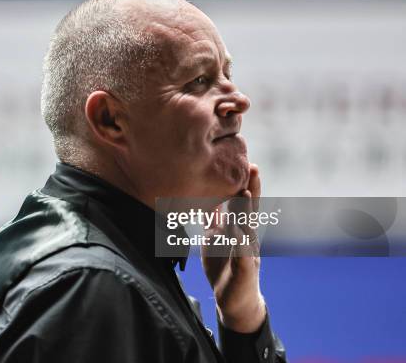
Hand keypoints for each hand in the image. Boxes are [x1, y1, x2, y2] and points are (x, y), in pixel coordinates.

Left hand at [201, 163, 265, 332]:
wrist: (233, 299)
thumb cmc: (224, 265)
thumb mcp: (216, 237)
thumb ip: (214, 218)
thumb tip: (206, 197)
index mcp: (239, 228)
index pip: (242, 202)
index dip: (245, 183)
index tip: (246, 161)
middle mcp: (247, 237)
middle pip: (250, 210)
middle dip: (252, 189)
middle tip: (253, 168)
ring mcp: (248, 253)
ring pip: (247, 230)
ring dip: (246, 212)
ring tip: (244, 194)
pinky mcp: (245, 271)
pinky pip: (242, 258)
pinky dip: (241, 246)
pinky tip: (238, 236)